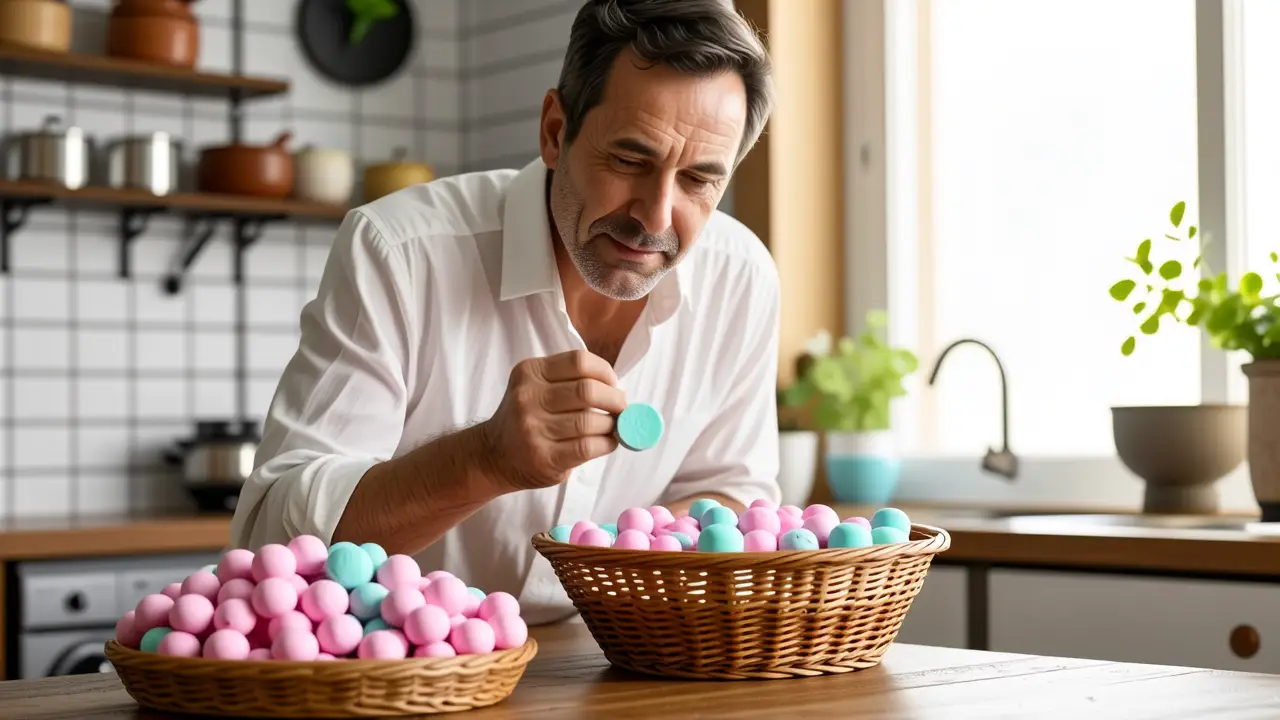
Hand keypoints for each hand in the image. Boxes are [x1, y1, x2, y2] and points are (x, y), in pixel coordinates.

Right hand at [480, 350, 626, 491]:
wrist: (493, 455)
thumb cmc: (526, 418)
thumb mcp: (536, 387)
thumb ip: (570, 381)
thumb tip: (617, 390)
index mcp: (530, 372)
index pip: (579, 361)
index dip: (605, 372)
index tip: (612, 384)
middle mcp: (528, 397)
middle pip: (587, 391)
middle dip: (614, 399)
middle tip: (621, 407)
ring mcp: (534, 429)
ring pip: (590, 421)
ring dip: (612, 425)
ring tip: (614, 427)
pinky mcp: (544, 457)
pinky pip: (587, 447)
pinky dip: (606, 443)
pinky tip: (607, 442)